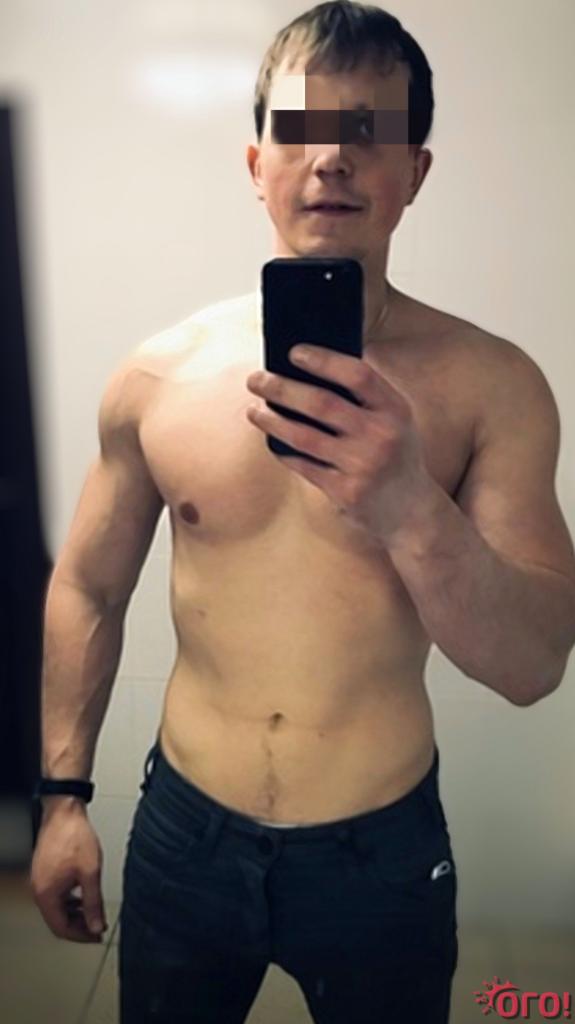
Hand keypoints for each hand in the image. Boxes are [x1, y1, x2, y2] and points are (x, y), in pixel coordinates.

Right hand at [29, 808, 107, 942]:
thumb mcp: (90, 873)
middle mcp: (39, 889)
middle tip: (97, 926)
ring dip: (75, 913)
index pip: (61, 929)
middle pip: (57, 920)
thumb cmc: (74, 836)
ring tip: (93, 912)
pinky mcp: (44, 870)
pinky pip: (55, 894)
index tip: (96, 935)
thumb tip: (96, 926)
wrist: (64, 811)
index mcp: (47, 894)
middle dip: (79, 926)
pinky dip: (70, 900)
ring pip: (56, 908)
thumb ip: (93, 903)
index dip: (81, 936)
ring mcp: (40, 879)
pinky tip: (83, 894)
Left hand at [245, 344, 431, 543]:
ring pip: (304, 436)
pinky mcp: (346, 492)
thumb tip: (311, 368)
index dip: (323, 360)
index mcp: (395, 410)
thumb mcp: (395, 421)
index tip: (293, 352)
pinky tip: (272, 441)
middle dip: (281, 388)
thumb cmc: (395, 456)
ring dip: (272, 421)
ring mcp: (363, 465)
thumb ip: (365, 396)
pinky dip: (284, 452)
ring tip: (254, 411)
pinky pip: (304, 466)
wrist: (411, 512)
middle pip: (322, 403)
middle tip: (255, 380)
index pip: (357, 375)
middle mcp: (381, 435)